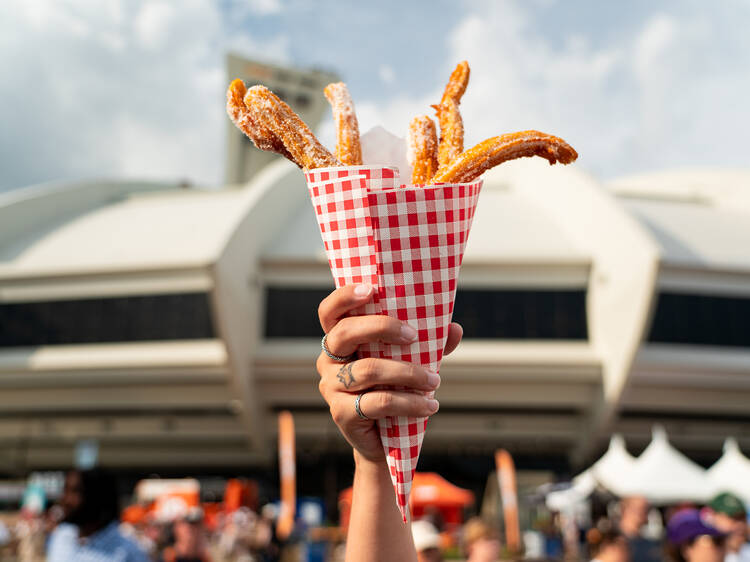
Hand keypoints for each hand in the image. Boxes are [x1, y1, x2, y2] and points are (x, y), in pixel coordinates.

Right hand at [316, 284, 461, 462]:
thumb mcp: (411, 360)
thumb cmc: (394, 389)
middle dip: (382, 327)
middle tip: (415, 335)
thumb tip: (454, 328)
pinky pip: (379, 402)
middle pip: (345, 333)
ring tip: (435, 381)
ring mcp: (331, 387)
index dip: (344, 297)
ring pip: (369, 370)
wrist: (386, 440)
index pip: (330, 312)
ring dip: (408, 373)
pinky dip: (410, 403)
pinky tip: (430, 405)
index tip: (370, 289)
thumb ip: (429, 343)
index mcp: (339, 340)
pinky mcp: (341, 413)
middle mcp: (328, 360)